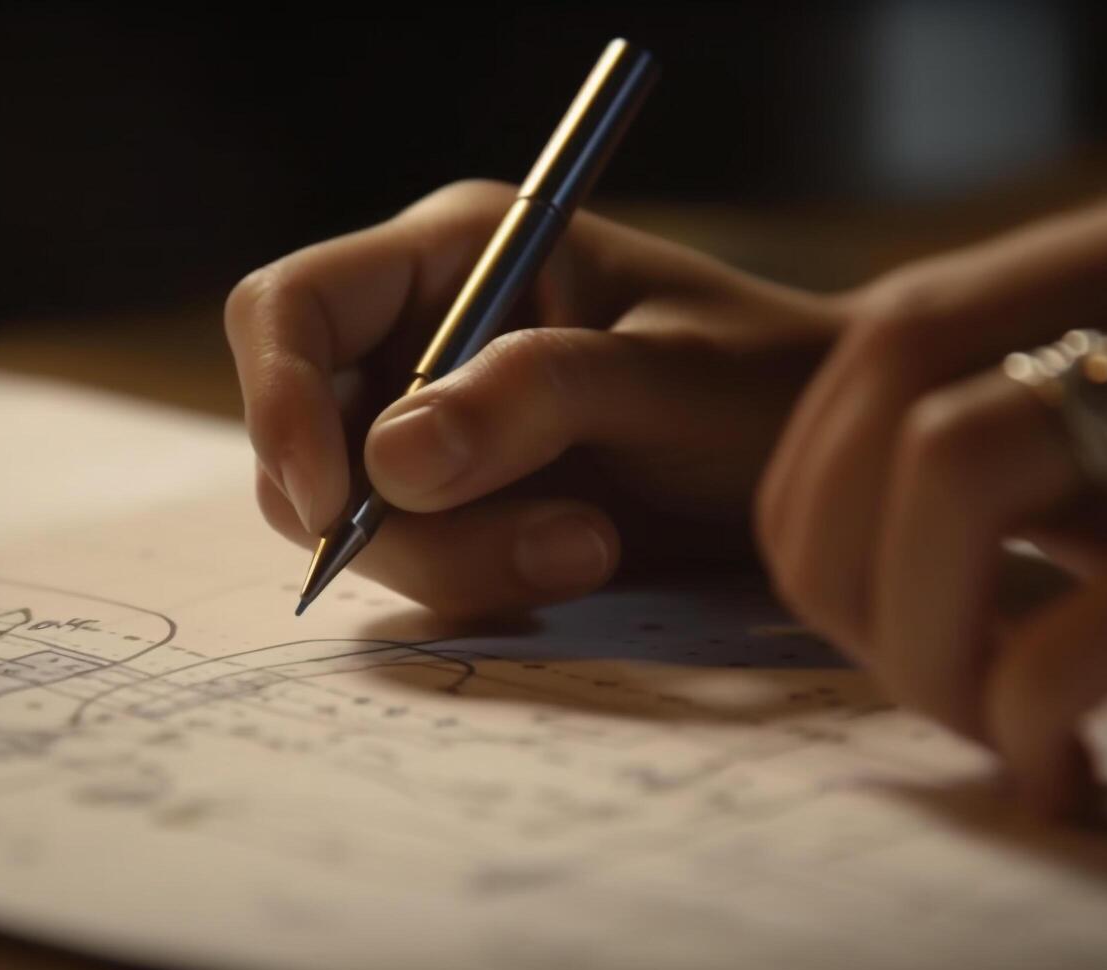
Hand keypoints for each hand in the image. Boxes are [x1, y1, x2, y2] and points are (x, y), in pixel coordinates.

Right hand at [227, 180, 841, 617]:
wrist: (828, 455)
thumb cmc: (771, 381)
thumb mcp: (672, 377)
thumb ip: (536, 399)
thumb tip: (388, 460)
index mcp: (458, 251)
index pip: (291, 307)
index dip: (279, 400)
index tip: (334, 502)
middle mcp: (424, 330)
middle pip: (307, 432)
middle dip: (394, 517)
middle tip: (558, 547)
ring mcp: (435, 421)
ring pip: (355, 516)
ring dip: (455, 558)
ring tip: (597, 549)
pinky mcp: (459, 500)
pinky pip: (409, 557)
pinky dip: (476, 580)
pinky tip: (581, 559)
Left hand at [756, 115, 1106, 815]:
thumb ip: (1077, 438)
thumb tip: (846, 539)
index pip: (901, 331)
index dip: (820, 478)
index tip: (840, 599)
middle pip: (905, 386)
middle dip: (846, 569)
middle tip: (914, 686)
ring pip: (969, 459)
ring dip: (924, 637)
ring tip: (989, 731)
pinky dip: (1036, 696)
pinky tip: (1059, 770)